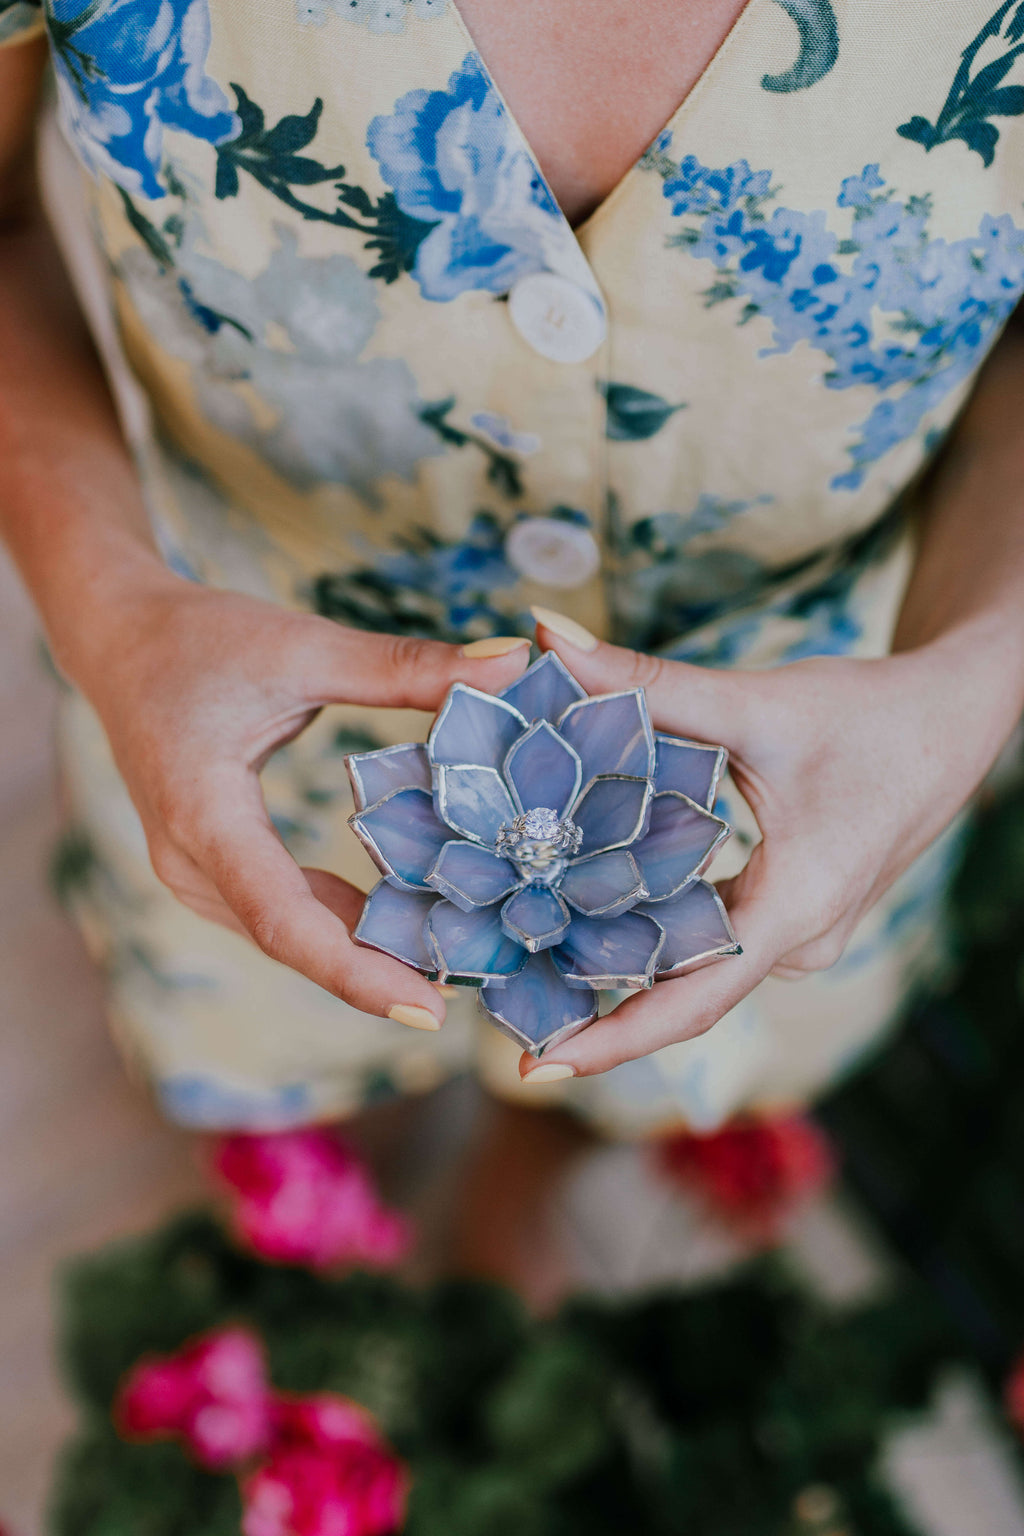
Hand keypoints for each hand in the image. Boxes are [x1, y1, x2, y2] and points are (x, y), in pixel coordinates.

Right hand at [77, 573, 529, 1028]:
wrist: (122, 638)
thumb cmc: (203, 638)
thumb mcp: (305, 647)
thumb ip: (406, 665)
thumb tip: (511, 661)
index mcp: (204, 814)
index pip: (285, 919)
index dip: (357, 973)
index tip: (426, 1011)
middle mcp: (190, 862)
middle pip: (292, 940)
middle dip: (379, 973)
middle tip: (473, 993)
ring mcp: (194, 873)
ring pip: (287, 934)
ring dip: (364, 953)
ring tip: (454, 966)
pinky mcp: (210, 869)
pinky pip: (281, 912)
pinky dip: (341, 924)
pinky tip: (405, 924)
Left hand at [520, 612, 1015, 1079]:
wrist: (955, 718)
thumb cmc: (873, 715)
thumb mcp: (756, 702)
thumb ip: (647, 680)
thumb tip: (546, 639)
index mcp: (795, 910)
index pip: (690, 1002)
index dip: (612, 1040)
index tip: (536, 1068)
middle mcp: (798, 942)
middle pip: (682, 995)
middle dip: (593, 1007)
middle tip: (501, 1010)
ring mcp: (800, 934)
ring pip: (695, 967)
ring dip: (619, 964)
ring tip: (525, 967)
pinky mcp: (793, 912)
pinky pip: (714, 939)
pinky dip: (653, 927)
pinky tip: (588, 909)